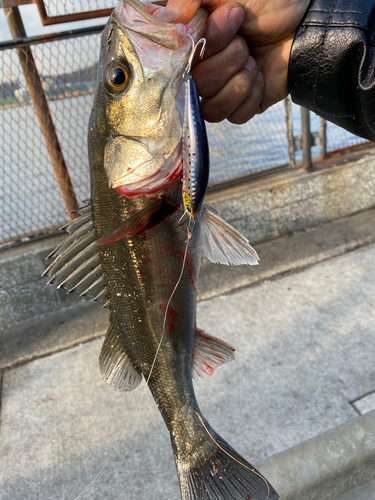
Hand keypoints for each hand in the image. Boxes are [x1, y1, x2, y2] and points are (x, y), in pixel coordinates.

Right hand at [161, 0, 309, 122]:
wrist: (305, 24)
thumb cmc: (268, 2)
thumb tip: (166, 17)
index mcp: (193, 44)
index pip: (175, 63)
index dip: (203, 47)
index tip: (229, 21)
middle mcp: (202, 69)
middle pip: (196, 86)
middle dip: (227, 60)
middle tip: (245, 41)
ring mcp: (222, 91)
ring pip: (211, 110)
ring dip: (237, 81)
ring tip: (252, 60)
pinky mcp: (241, 106)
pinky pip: (234, 117)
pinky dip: (250, 95)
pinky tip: (260, 76)